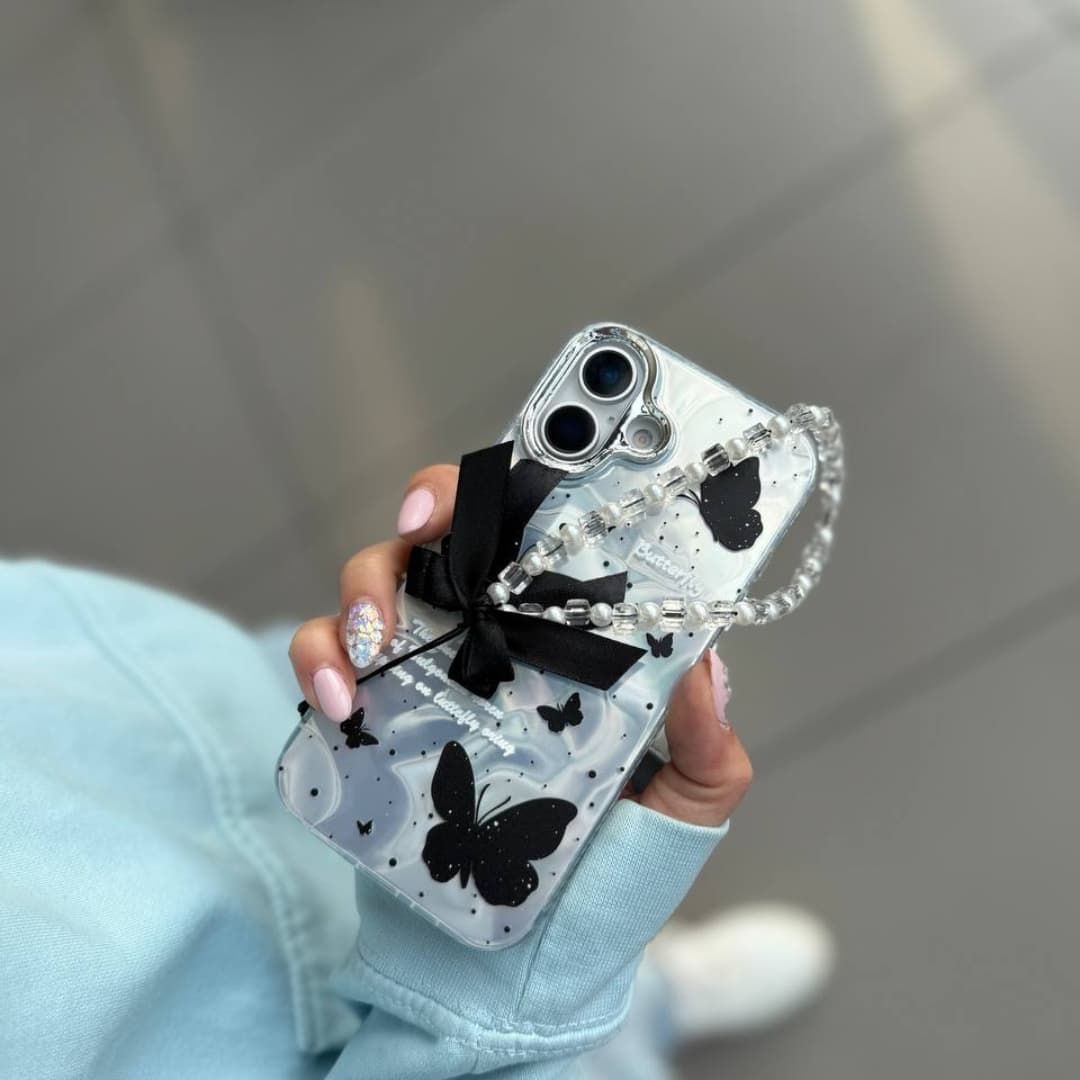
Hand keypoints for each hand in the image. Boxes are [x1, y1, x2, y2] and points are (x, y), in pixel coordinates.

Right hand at [289, 465, 752, 827]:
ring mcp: (427, 672)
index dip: (534, 478)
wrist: (526, 959)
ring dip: (366, 589)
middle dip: (432, 505)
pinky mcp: (372, 717)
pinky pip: (328, 662)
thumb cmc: (606, 871)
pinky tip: (344, 701)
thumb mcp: (681, 807)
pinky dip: (321, 662)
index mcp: (566, 636)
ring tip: (378, 640)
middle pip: (452, 532)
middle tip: (422, 527)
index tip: (527, 461)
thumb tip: (706, 664)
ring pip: (378, 581)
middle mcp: (493, 636)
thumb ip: (705, 746)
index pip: (548, 531)